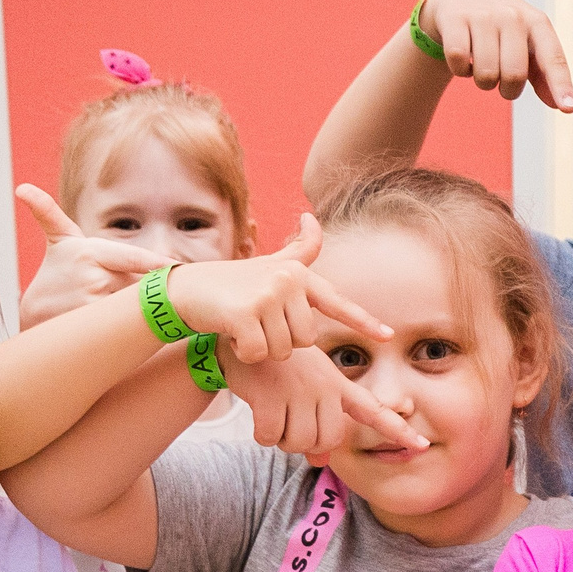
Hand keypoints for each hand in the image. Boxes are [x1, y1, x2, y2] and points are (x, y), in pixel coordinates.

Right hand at [14, 185, 166, 328]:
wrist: (35, 311)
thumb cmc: (57, 271)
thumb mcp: (59, 239)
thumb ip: (50, 212)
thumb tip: (22, 189)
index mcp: (90, 252)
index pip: (133, 258)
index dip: (157, 262)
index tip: (179, 267)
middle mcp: (92, 277)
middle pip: (139, 284)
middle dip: (153, 290)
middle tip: (174, 293)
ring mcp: (92, 304)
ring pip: (134, 306)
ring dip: (147, 309)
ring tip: (150, 312)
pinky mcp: (94, 328)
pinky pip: (126, 325)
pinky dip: (138, 326)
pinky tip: (143, 329)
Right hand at [166, 213, 389, 366]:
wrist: (185, 290)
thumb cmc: (230, 283)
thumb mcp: (267, 265)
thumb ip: (297, 251)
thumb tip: (312, 218)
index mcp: (297, 274)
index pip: (336, 301)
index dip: (362, 321)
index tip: (387, 335)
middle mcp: (287, 280)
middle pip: (306, 339)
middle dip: (282, 343)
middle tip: (259, 323)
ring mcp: (266, 295)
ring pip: (283, 350)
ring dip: (262, 348)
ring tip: (244, 325)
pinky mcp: (245, 313)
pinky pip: (260, 353)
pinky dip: (245, 353)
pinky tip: (232, 334)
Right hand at [226, 343, 422, 461]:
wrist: (239, 340)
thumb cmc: (274, 369)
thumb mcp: (301, 391)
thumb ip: (316, 424)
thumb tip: (321, 461)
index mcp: (336, 383)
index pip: (373, 410)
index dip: (397, 430)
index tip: (420, 446)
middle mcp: (324, 384)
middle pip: (327, 441)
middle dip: (305, 444)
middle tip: (288, 423)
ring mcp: (299, 387)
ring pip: (299, 443)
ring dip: (282, 441)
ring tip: (273, 412)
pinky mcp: (272, 393)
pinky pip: (272, 438)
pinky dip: (263, 435)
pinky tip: (258, 412)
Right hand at [416, 0, 572, 110]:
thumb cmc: (502, 30)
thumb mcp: (527, 45)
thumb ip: (545, 75)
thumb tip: (562, 105)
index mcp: (537, 23)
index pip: (553, 58)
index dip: (560, 85)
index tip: (569, 108)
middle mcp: (513, 16)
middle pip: (514, 75)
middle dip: (508, 90)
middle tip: (502, 80)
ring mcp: (483, 15)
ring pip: (485, 74)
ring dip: (483, 82)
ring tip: (481, 65)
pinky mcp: (455, 19)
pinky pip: (459, 63)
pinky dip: (460, 71)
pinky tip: (463, 57)